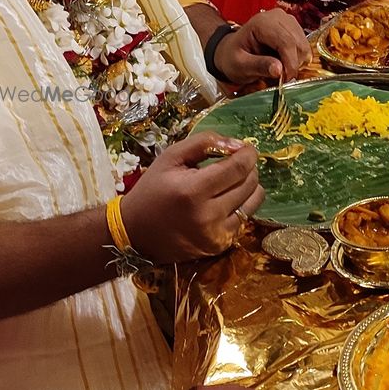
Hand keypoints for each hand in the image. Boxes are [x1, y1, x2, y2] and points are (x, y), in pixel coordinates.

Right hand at [121, 133, 262, 260]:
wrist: (135, 232)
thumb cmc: (153, 189)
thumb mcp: (171, 156)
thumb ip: (205, 143)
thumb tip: (237, 145)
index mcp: (193, 191)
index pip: (238, 167)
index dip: (248, 153)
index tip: (245, 148)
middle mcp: (208, 216)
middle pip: (250, 183)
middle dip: (248, 168)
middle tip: (235, 163)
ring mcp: (215, 235)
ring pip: (253, 202)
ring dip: (249, 187)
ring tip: (231, 181)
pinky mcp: (219, 246)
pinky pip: (245, 219)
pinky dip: (240, 206)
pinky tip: (224, 200)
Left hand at [215, 9, 309, 85]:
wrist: (232, 51)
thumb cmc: (233, 58)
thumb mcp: (240, 65)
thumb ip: (258, 66)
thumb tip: (279, 70)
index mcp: (262, 23)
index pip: (286, 41)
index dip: (290, 63)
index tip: (286, 80)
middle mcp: (278, 17)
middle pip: (298, 43)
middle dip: (293, 64)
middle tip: (282, 79)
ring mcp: (288, 20)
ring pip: (304, 46)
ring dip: (296, 62)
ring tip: (281, 71)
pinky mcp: (294, 28)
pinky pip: (304, 46)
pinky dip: (297, 59)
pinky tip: (283, 63)